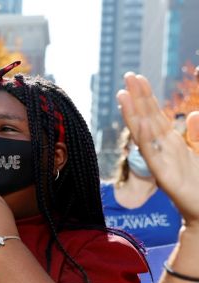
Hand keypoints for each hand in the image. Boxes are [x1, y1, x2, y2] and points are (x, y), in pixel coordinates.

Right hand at [117, 73, 198, 225]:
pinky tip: (139, 123)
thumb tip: (192, 114)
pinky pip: (151, 154)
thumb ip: (198, 133)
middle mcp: (162, 148)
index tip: (138, 77)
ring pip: (144, 133)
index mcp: (171, 142)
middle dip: (137, 97)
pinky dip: (144, 138)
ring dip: (133, 113)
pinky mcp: (164, 175)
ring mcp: (161, 160)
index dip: (147, 95)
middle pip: (146, 118)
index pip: (155, 114)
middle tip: (127, 76)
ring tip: (123, 94)